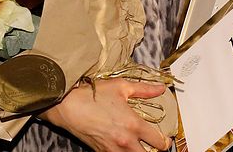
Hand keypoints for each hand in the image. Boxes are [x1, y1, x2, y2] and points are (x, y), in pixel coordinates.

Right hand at [39, 79, 170, 151]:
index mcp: (133, 125)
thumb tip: (161, 88)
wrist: (66, 106)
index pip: (158, 142)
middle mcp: (124, 141)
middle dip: (154, 150)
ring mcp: (111, 149)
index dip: (165, 141)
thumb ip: (145, 89)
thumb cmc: (92, 95)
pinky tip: (124, 145)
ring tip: (140, 145)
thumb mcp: (122, 87)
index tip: (165, 138)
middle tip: (155, 144)